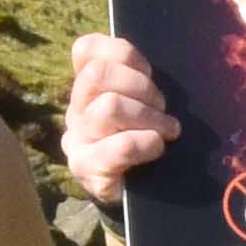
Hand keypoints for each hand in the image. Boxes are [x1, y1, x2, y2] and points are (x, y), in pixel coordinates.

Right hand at [55, 31, 176, 202]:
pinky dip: (145, 143)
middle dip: (141, 87)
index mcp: (87, 87)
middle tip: (162, 107)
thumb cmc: (144, 140)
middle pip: (97, 74)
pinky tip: (157, 148)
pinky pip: (119, 146)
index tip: (149, 72)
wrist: (134, 195)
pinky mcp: (86, 168)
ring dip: (148, 116)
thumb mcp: (143, 104)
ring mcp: (77, 139)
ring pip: (109, 106)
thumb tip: (169, 59)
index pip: (87, 49)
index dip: (124, 55)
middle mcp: (76, 109)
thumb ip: (141, 81)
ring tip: (167, 131)